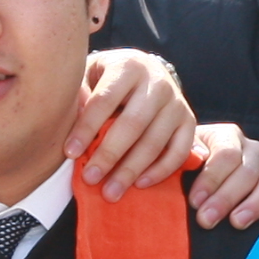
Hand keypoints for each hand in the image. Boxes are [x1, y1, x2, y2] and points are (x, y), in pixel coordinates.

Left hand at [71, 48, 197, 198]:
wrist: (145, 71)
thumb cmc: (108, 78)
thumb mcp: (89, 75)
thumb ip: (80, 94)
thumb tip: (71, 122)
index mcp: (128, 66)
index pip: (105, 99)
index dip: (87, 128)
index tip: (70, 153)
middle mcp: (157, 81)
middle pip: (133, 124)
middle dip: (109, 155)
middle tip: (90, 178)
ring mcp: (176, 102)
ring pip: (155, 141)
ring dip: (131, 170)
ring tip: (110, 192)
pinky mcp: (188, 121)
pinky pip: (178, 151)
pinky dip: (160, 171)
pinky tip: (139, 184)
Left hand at [186, 124, 258, 228]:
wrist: (205, 177)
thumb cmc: (192, 169)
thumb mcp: (184, 156)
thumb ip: (187, 155)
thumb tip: (195, 156)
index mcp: (228, 136)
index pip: (225, 155)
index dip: (210, 179)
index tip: (195, 201)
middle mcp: (253, 149)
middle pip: (246, 172)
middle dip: (225, 198)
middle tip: (207, 220)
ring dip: (253, 205)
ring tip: (237, 223)